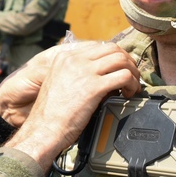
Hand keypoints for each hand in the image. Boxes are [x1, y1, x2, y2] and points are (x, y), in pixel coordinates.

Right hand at [0, 42, 140, 167]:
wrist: (43, 129)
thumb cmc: (50, 114)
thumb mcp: (60, 82)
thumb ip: (77, 74)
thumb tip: (103, 75)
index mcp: (65, 57)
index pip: (99, 46)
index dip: (115, 56)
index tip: (121, 68)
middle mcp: (74, 60)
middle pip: (113, 49)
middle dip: (127, 61)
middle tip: (131, 76)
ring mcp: (84, 71)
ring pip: (121, 59)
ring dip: (132, 72)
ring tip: (132, 86)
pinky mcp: (94, 87)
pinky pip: (123, 76)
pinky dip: (131, 84)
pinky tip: (128, 94)